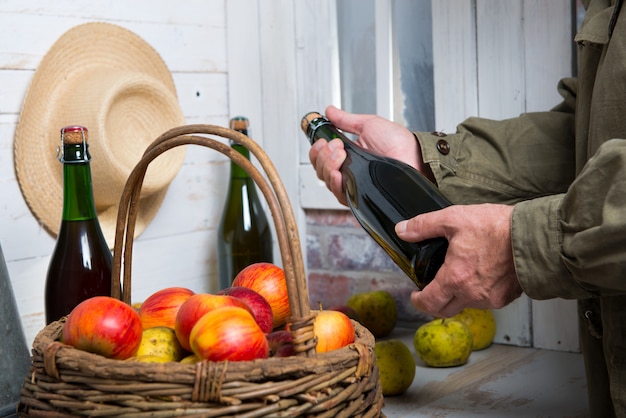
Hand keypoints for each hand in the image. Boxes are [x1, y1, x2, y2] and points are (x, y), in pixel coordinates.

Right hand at [308, 105, 430, 205]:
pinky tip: (338, 173)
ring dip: (328, 165)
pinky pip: (339, 193)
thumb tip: (330, 111)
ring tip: (341, 154)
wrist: (414, 157)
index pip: (321, 156)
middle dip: (323, 155)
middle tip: (336, 146)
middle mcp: (349, 170)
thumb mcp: (369, 125)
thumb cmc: (399, 143)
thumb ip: (346, 120)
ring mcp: (353, 183)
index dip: (317, 149)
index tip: (323, 140)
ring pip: (326, 180)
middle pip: (320, 169)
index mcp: (349, 154)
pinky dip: (334, 182)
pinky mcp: (359, 195)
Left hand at [395, 203, 522, 317]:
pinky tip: (480, 275)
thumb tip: (403, 230)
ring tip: (458, 275)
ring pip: (466, 304)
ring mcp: (491, 299)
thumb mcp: (455, 218)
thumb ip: (424, 226)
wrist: (534, 236)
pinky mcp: (507, 297)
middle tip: (431, 291)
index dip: (418, 301)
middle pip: (445, 310)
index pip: (429, 303)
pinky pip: (486, 300)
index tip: (415, 295)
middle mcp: (472, 294)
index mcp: (455, 278)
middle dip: (434, 302)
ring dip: (458, 295)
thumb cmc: (498, 227)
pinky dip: (478, 292)